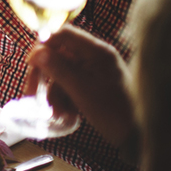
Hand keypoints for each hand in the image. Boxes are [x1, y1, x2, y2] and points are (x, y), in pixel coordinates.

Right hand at [24, 27, 136, 148]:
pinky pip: (69, 85)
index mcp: (96, 51)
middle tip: (31, 93)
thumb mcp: (81, 90)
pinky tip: (65, 115)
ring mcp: (94, 71)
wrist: (139, 135)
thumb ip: (58, 69)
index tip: (30, 64)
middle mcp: (94, 57)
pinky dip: (63, 99)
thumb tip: (36, 52)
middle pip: (57, 55)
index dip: (43, 45)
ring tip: (54, 113)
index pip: (63, 34)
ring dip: (52, 93)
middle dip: (44, 76)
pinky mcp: (93, 85)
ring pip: (61, 73)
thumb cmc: (113, 111)